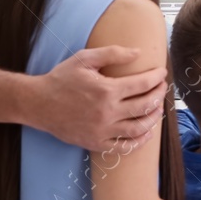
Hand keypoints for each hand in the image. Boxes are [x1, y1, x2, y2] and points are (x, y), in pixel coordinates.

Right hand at [30, 47, 167, 150]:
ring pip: (139, 128)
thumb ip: (112, 53)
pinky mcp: (96, 143)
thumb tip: (138, 52)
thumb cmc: (61, 78)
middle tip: (162, 89)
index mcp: (106, 90)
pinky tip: (147, 132)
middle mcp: (107, 112)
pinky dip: (139, 141)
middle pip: (145, 106)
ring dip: (154, 118)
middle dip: (159, 95)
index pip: (142, 84)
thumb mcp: (84, 59)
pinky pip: (124, 147)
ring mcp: (102, 130)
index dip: (156, 78)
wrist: (37, 103)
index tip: (162, 73)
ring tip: (159, 109)